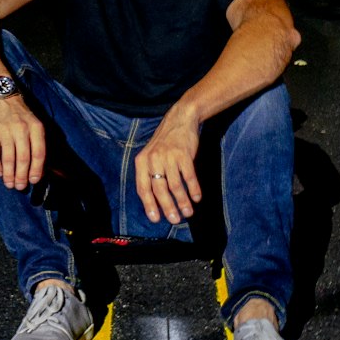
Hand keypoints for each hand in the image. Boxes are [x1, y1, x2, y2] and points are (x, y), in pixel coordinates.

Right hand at [0, 95, 44, 190]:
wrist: (3, 98)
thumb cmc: (22, 116)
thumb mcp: (35, 125)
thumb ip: (39, 144)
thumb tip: (42, 168)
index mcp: (36, 128)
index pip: (38, 153)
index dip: (36, 170)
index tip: (33, 181)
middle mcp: (21, 129)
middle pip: (23, 158)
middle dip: (22, 176)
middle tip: (20, 187)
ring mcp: (6, 131)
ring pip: (8, 159)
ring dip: (9, 175)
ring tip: (10, 184)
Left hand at [134, 106, 201, 223]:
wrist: (180, 119)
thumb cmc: (165, 142)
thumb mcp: (151, 155)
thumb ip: (150, 175)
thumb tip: (155, 202)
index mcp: (142, 161)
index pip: (143, 188)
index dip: (149, 205)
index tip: (156, 219)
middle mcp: (153, 159)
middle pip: (159, 189)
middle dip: (167, 207)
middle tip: (174, 220)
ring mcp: (169, 156)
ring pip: (175, 185)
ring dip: (182, 201)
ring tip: (188, 212)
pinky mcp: (183, 154)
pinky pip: (189, 176)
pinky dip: (193, 189)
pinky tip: (197, 197)